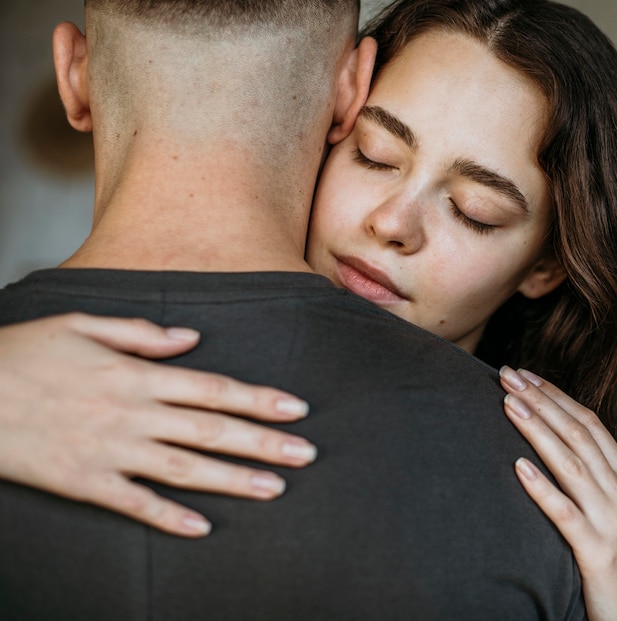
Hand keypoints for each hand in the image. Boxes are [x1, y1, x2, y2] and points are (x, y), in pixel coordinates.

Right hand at [0, 313, 314, 537]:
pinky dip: (170, 517)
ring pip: (186, 469)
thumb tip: (191, 338)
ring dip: (233, 480)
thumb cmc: (25, 354)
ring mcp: (111, 451)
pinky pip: (136, 503)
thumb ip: (141, 332)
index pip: (214, 389)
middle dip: (264, 443)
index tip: (295, 409)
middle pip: (212, 431)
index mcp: (136, 376)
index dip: (259, 400)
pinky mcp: (86, 483)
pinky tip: (203, 528)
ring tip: (275, 488)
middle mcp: (133, 414)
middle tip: (306, 454)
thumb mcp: (82, 324)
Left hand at [500, 366, 616, 620]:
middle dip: (541, 401)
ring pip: (572, 466)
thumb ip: (583, 476)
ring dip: (538, 430)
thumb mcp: (604, 508)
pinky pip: (567, 517)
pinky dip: (543, 489)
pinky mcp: (599, 556)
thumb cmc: (612, 557)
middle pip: (578, 436)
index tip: (524, 373)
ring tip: (508, 404)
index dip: (556, 396)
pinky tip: (517, 467)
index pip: (589, 425)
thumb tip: (542, 439)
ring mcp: (613, 524)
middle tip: (506, 375)